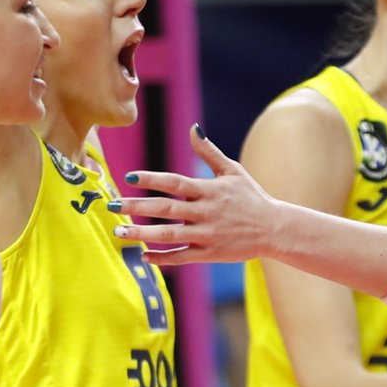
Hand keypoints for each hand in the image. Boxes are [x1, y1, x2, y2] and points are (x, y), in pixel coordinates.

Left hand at [111, 126, 283, 264]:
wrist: (275, 229)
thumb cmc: (252, 197)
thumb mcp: (232, 171)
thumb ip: (209, 152)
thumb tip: (193, 128)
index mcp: (210, 190)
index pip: (175, 182)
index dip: (152, 179)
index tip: (129, 177)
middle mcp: (206, 212)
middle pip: (166, 209)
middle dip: (137, 207)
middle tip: (112, 205)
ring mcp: (207, 235)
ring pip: (170, 235)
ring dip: (142, 234)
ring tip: (119, 232)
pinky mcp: (210, 254)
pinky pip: (182, 257)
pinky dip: (162, 257)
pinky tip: (144, 255)